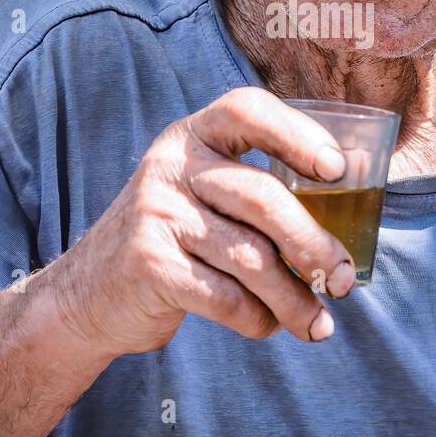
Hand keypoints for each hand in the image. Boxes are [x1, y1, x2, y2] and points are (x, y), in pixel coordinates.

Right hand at [40, 87, 355, 356]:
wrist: (85, 294)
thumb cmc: (173, 240)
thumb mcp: (200, 194)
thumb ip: (255, 192)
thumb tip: (350, 223)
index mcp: (192, 135)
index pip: (247, 110)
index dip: (298, 134)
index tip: (337, 171)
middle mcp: (172, 166)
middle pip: (262, 197)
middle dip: (314, 244)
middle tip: (346, 278)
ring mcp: (156, 213)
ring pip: (250, 258)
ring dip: (295, 298)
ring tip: (318, 322)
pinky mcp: (149, 265)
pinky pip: (225, 297)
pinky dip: (257, 318)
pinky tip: (266, 325)